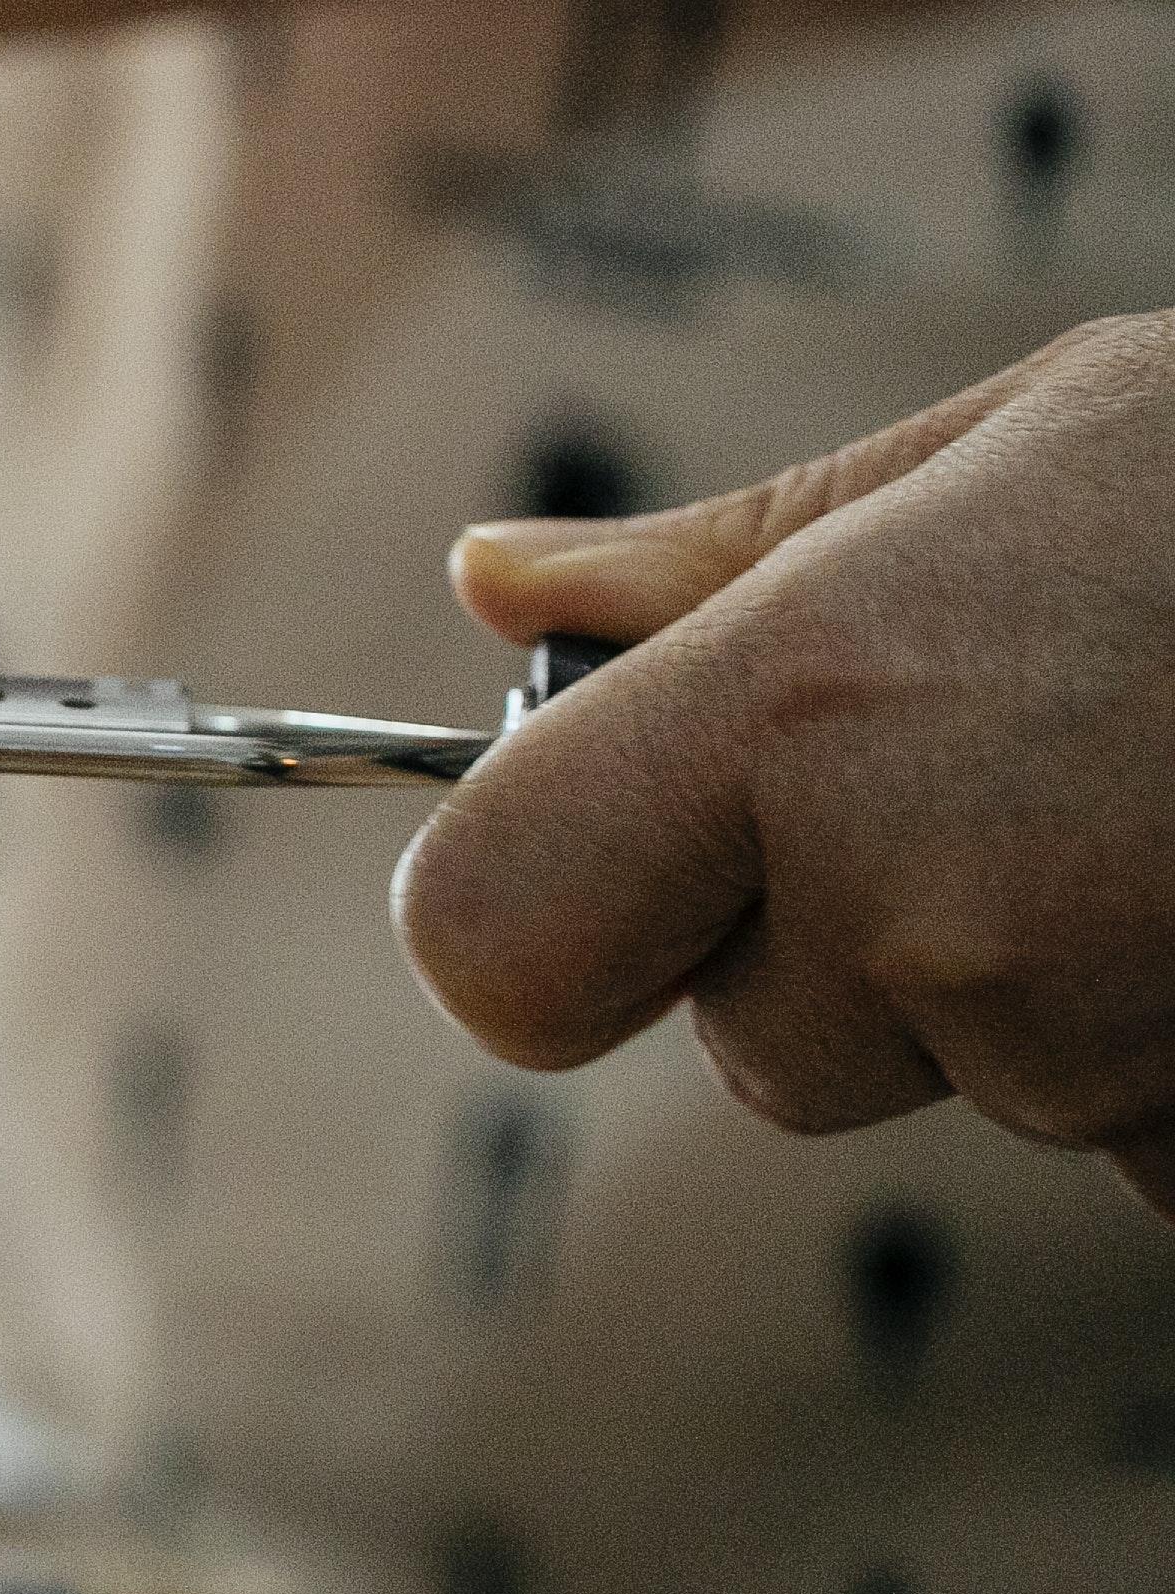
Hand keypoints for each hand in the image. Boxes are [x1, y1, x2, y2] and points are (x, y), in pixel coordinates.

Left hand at [394, 313, 1174, 1209]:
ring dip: (1036, 980)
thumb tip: (495, 595)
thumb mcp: (1002, 452)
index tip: (611, 866)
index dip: (528, 926)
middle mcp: (912, 893)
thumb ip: (724, 563)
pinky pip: (1126, 1141)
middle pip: (750, 1042)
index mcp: (794, 710)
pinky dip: (1172, 1049)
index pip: (489, 943)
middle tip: (1019, 769)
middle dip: (838, 947)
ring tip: (1172, 796)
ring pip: (955, 1081)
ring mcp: (1076, 1029)